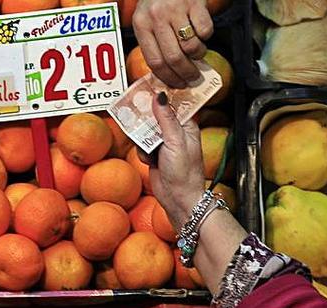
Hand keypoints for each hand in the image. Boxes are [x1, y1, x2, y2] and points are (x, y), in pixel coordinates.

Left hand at [132, 0, 213, 87]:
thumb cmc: (160, 1)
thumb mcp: (149, 20)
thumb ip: (155, 44)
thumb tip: (171, 76)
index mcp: (141, 24)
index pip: (155, 61)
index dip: (169, 78)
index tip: (179, 84)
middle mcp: (157, 16)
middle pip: (174, 58)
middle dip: (187, 73)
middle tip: (194, 77)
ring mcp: (176, 9)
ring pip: (192, 47)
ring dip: (199, 54)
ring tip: (197, 49)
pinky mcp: (195, 4)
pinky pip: (205, 32)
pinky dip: (206, 36)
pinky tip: (200, 29)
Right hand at [146, 91, 205, 229]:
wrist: (178, 199)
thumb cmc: (185, 173)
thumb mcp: (176, 141)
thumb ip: (167, 119)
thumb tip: (160, 96)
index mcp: (187, 126)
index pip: (174, 105)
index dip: (161, 97)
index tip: (147, 89)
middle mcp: (175, 133)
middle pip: (156, 115)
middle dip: (147, 120)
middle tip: (139, 118)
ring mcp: (164, 144)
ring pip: (145, 130)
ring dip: (144, 139)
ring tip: (150, 150)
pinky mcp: (154, 154)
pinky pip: (141, 145)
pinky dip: (142, 152)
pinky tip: (149, 161)